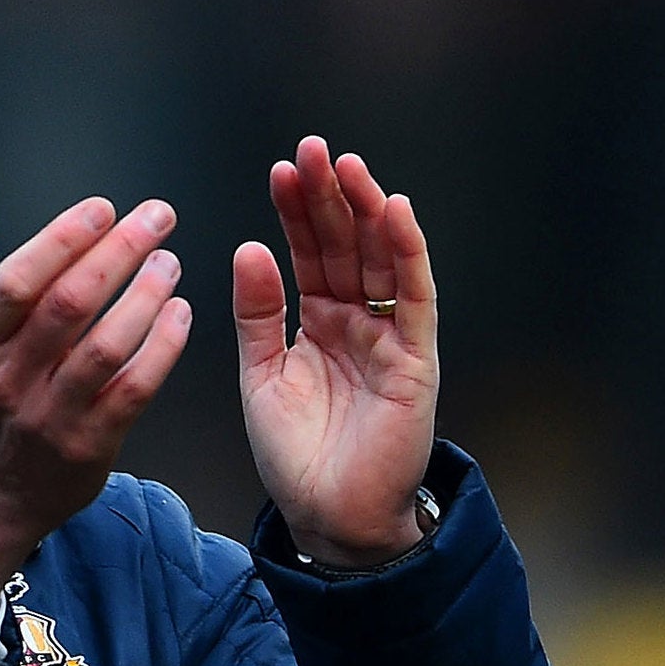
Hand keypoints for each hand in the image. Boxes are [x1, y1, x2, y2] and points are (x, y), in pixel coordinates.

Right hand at [0, 187, 192, 614]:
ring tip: (170, 263)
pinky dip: (162, 348)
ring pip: (106, 346)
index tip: (104, 209)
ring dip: (146, 296)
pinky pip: (133, 390)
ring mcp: (50, 415)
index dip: (64, 238)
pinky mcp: (88, 444)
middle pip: (69, 304)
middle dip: (119, 251)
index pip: (20, 280)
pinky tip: (180, 315)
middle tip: (157, 217)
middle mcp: (10, 378)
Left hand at [233, 136, 438, 566]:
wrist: (329, 517)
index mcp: (319, 322)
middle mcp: (359, 321)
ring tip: (346, 165)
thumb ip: (258, 314)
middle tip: (312, 148)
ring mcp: (390, 337)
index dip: (297, 211)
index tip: (280, 169)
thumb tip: (248, 248)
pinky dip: (407, 251)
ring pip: (382, 260)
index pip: (310, 253)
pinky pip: (415, 296)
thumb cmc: (297, 454)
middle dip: (330, 196)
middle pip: (346, 245)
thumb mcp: (262, 375)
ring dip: (366, 210)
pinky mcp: (416, 359)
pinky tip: (393, 210)